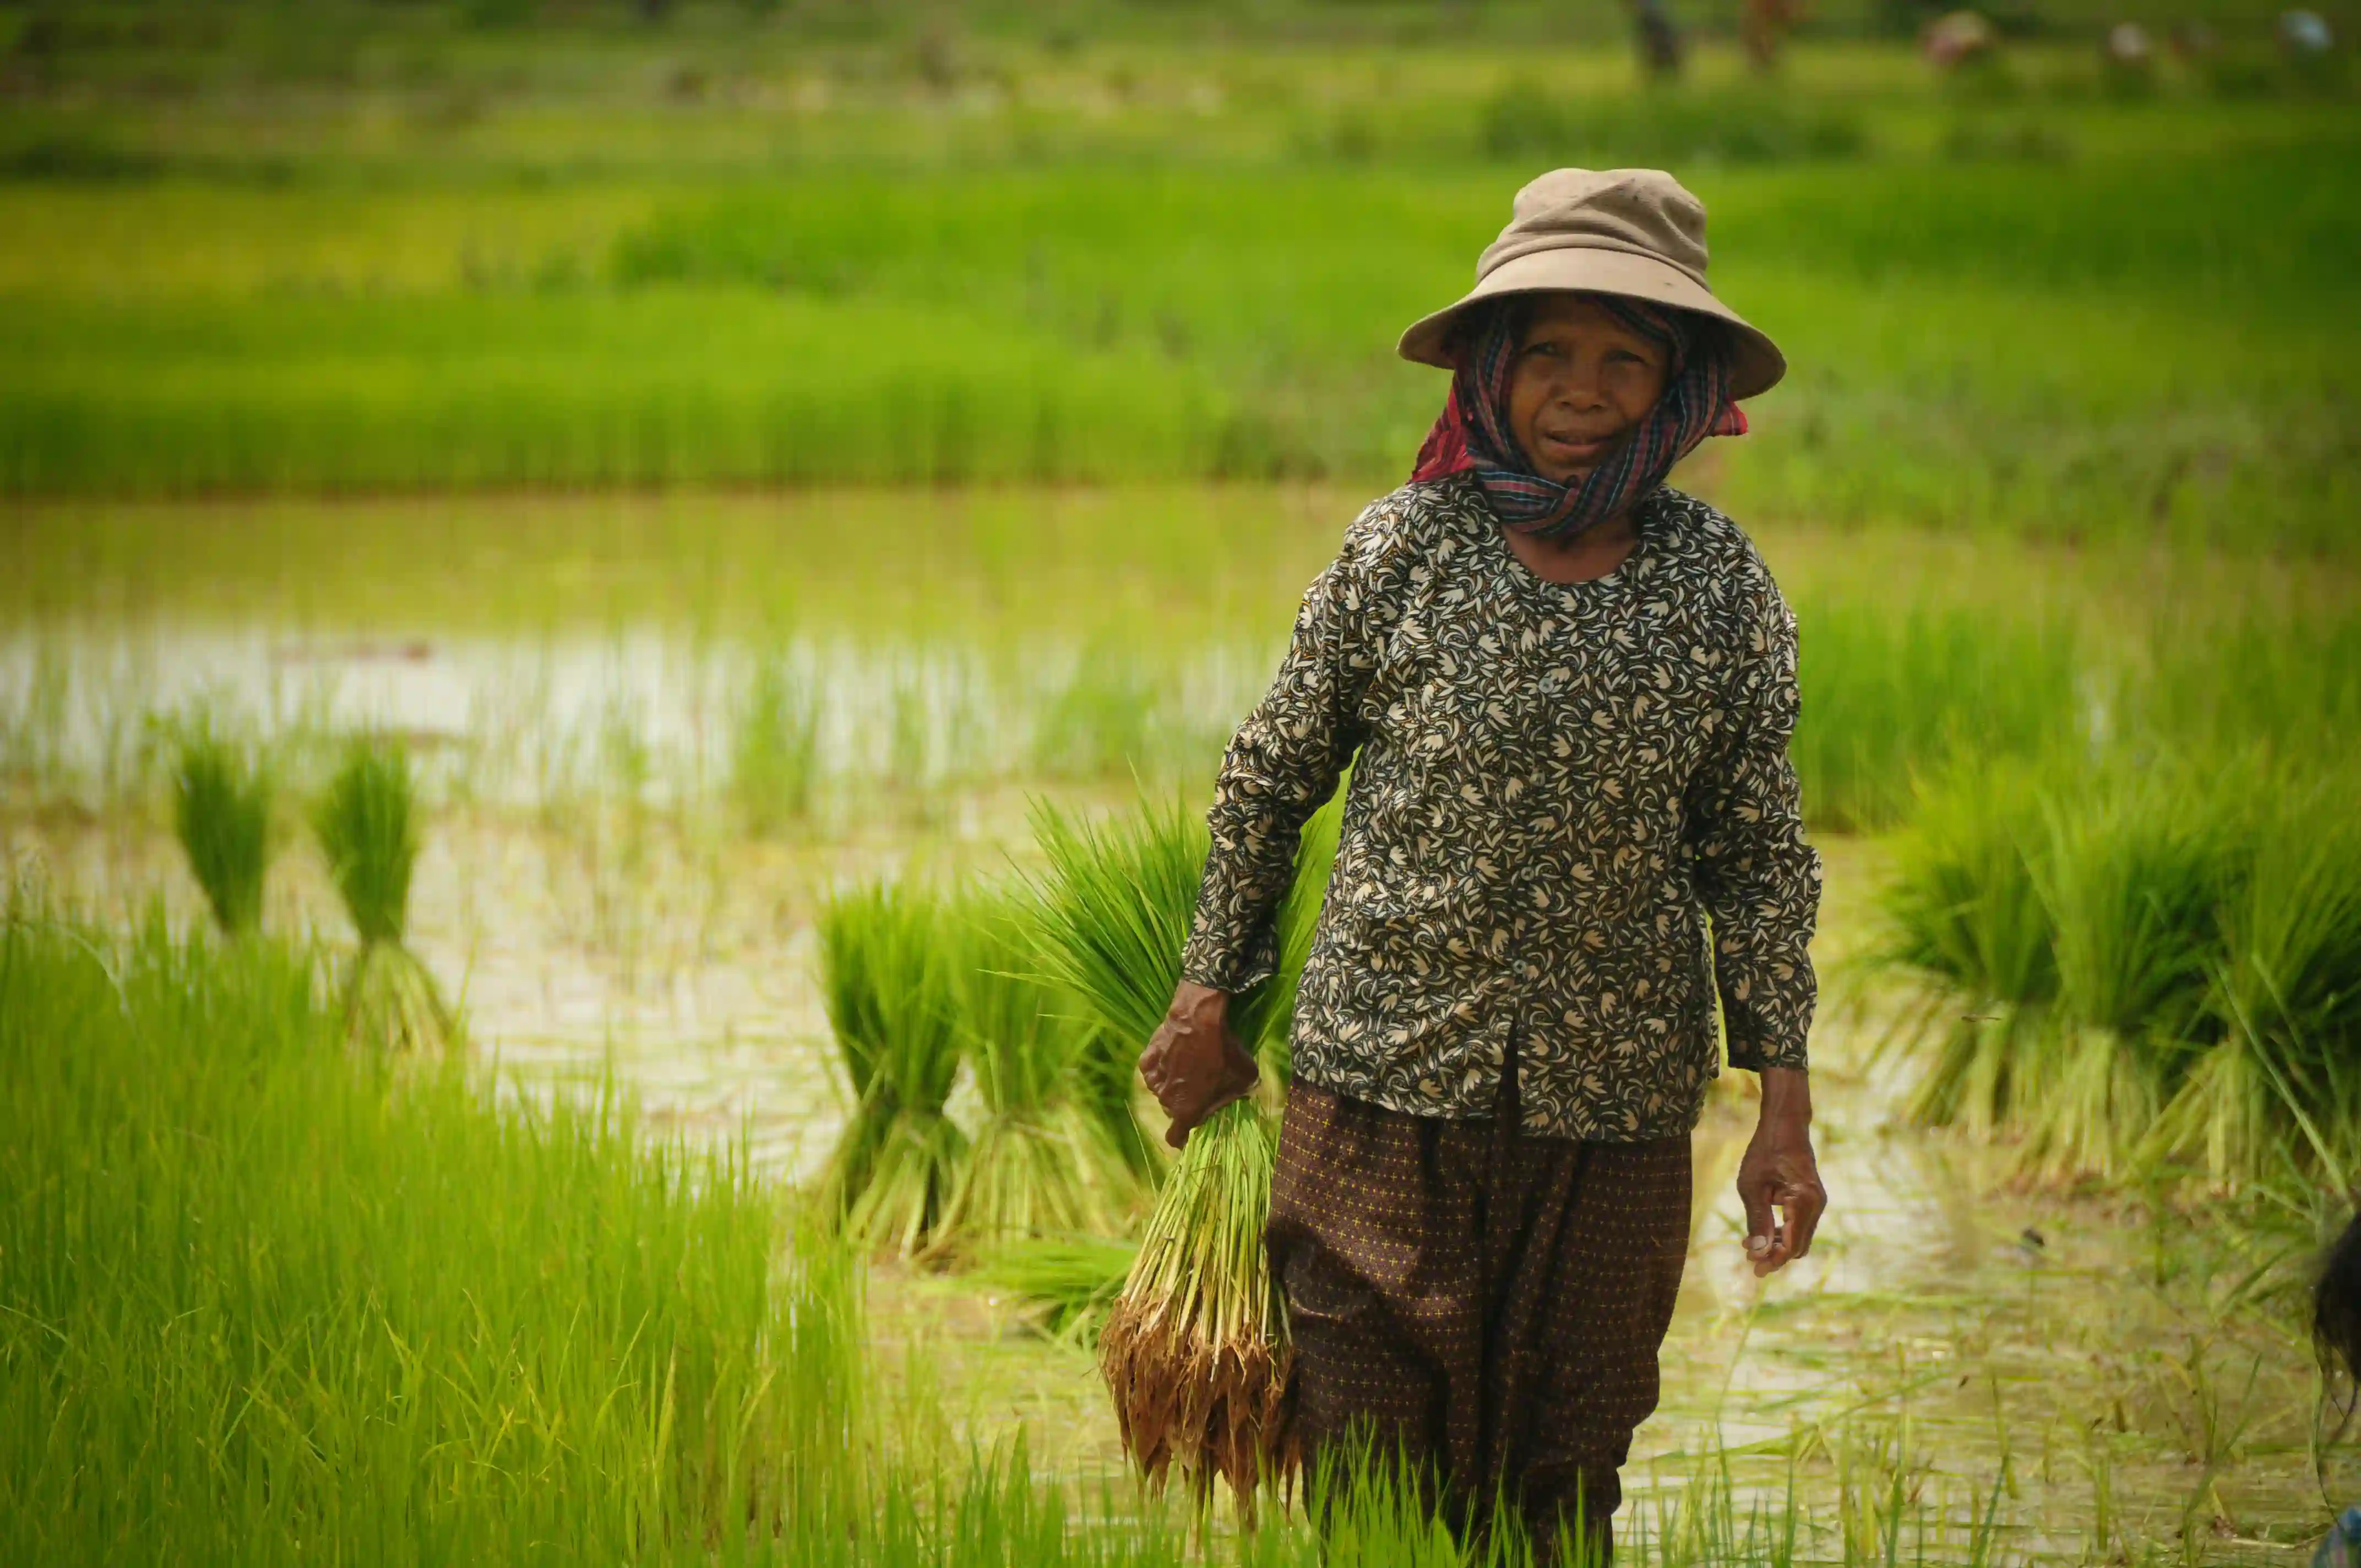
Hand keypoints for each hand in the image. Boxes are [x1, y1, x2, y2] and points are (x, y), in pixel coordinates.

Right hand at [1138, 981, 1259, 1150]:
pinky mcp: (1147, 1059)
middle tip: (1201, 1089)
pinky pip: (1153, 1071)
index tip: (1190, 1133)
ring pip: (1162, 1090)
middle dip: (1185, 1104)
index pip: (1175, 1138)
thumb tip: (1236, 1099)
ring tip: (1190, 1067)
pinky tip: (1174, 1057)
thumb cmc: (1225, 1052)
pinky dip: (1161, 1068)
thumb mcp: (1244, 1079)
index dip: (1183, 1139)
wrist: (1200, 1019)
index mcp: (1186, 1110)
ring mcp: (1153, 1079)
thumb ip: (1237, 1096)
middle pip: (1173, 1110)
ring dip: (1173, 1085)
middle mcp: (1165, 1099)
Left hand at [1736, 1066, 1824, 1276]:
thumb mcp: (1752, 1186)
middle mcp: (1816, 1205)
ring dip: (1777, 1245)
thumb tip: (1758, 1253)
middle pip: (1798, 1246)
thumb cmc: (1765, 1151)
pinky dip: (1782, 1233)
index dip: (1773, 1260)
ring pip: (1799, 1238)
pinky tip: (1761, 1232)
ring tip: (1748, 1246)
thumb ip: (1757, 1221)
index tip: (1753, 1269)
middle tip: (1748, 1259)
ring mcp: (1816, 1202)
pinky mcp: (1812, 1199)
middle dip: (1775, 1256)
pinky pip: (1799, 1225)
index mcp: (1803, 1201)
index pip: (1791, 1245)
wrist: (1785, 1125)